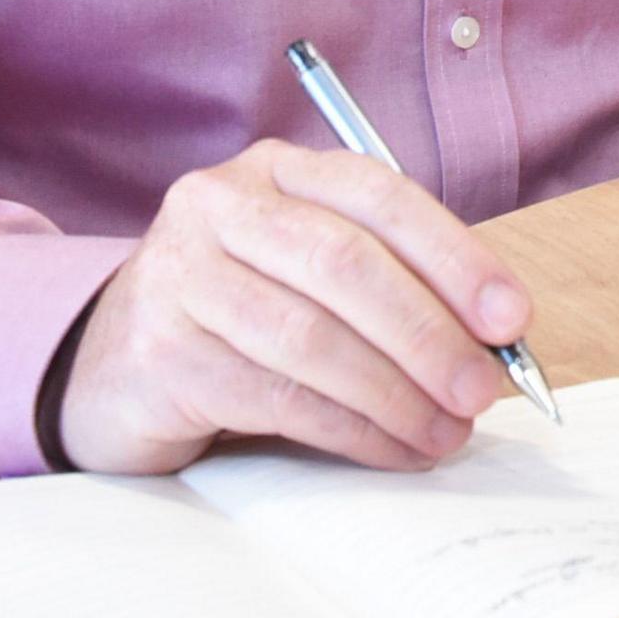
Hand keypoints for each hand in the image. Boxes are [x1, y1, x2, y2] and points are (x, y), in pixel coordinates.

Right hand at [55, 141, 530, 474]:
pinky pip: (277, 396)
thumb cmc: (239, 317)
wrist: (107, 366)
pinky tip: (391, 448)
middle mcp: (219, 206)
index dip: (455, 256)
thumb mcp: (310, 275)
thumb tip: (494, 342)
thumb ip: (392, 285)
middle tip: (484, 391)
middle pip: (347, 265)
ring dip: (396, 394)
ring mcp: (179, 275)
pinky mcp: (160, 352)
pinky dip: (350, 430)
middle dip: (429, 334)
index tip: (511, 317)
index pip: (380, 196)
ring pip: (313, 337)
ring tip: (446, 432)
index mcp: (276, 170)